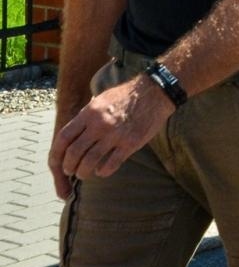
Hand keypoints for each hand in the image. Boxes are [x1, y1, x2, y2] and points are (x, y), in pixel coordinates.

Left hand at [48, 77, 173, 193]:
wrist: (154, 92)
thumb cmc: (125, 97)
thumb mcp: (99, 101)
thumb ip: (85, 119)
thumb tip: (71, 137)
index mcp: (89, 113)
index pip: (63, 138)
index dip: (56, 154)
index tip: (57, 163)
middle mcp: (99, 124)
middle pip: (74, 152)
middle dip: (68, 166)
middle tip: (70, 171)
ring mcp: (115, 135)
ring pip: (90, 161)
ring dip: (83, 172)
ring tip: (84, 174)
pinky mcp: (131, 143)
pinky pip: (112, 164)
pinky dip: (103, 172)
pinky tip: (102, 171)